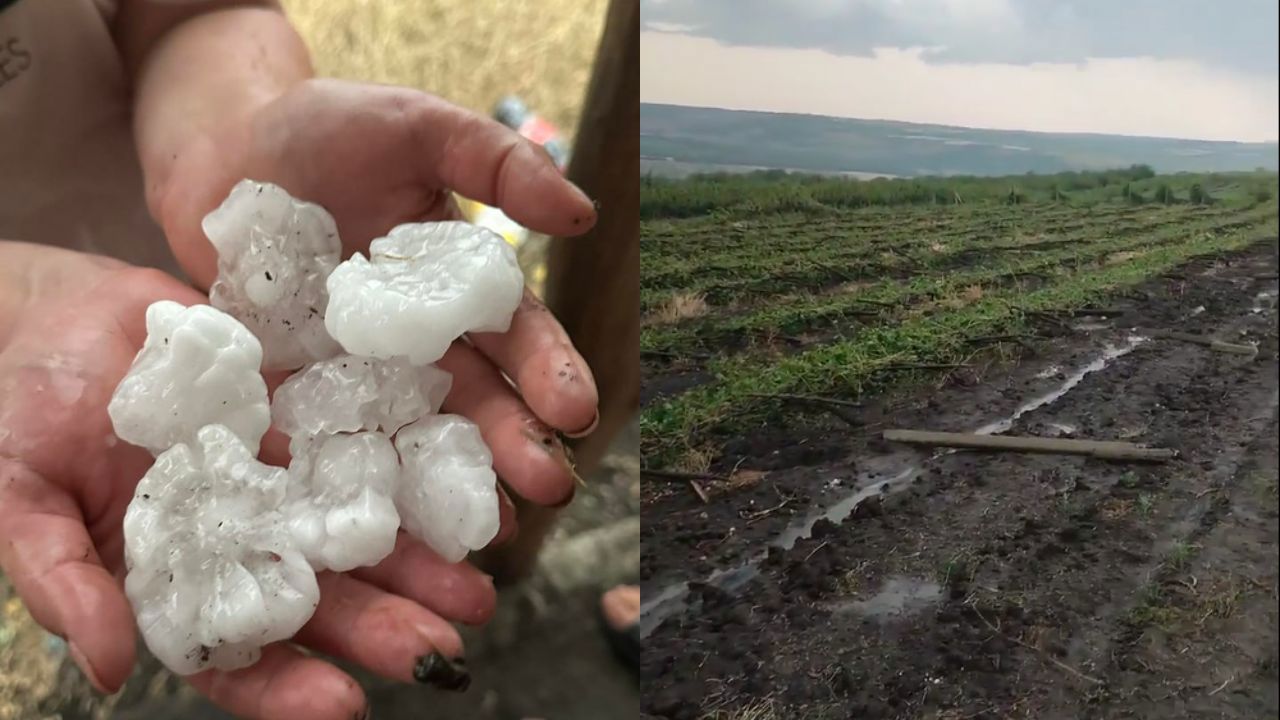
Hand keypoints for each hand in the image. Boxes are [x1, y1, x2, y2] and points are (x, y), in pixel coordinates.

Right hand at [0, 247, 505, 717]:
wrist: (43, 317)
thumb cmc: (13, 417)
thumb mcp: (19, 498)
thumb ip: (60, 577)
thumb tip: (107, 670)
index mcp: (177, 574)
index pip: (237, 650)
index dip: (288, 684)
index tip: (346, 706)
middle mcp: (242, 529)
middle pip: (321, 592)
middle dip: (382, 622)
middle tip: (446, 645)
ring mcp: (277, 466)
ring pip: (356, 520)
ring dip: (415, 555)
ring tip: (476, 582)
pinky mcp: (299, 399)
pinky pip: (361, 428)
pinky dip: (407, 452)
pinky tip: (457, 472)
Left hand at [155, 78, 599, 512]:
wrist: (219, 147)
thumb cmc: (326, 129)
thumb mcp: (419, 127)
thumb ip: (498, 163)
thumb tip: (584, 215)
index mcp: (459, 288)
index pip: (517, 338)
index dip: (549, 372)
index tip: (575, 409)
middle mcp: (417, 344)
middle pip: (475, 402)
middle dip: (517, 444)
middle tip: (552, 485)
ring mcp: (353, 377)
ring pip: (412, 438)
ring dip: (452, 485)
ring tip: (487, 530)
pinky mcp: (287, 395)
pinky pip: (324, 446)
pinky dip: (355, 487)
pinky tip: (383, 526)